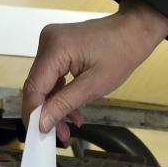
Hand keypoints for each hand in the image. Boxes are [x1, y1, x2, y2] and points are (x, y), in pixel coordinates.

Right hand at [22, 0, 167, 141]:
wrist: (133, 31)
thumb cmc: (121, 54)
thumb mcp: (94, 86)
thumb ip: (64, 104)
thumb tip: (41, 123)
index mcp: (56, 47)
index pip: (34, 87)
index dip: (34, 113)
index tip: (39, 135)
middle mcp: (47, 41)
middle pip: (36, 85)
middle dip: (46, 112)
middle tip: (60, 134)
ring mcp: (50, 42)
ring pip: (43, 82)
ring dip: (54, 105)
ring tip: (69, 125)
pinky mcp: (55, 46)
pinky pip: (51, 74)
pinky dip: (59, 92)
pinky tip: (71, 109)